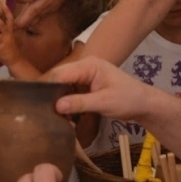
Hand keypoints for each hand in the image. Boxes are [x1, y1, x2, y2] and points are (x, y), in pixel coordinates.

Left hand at [0, 7, 21, 68]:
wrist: (15, 60)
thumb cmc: (11, 47)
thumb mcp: (10, 37)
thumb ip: (4, 30)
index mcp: (10, 31)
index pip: (10, 19)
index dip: (7, 12)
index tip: (2, 4)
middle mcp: (8, 35)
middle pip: (1, 24)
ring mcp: (4, 42)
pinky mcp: (0, 49)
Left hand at [11, 0, 81, 27]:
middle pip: (31, 12)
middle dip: (21, 20)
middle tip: (12, 26)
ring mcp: (51, 5)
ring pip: (37, 17)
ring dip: (27, 22)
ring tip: (17, 27)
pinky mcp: (54, 9)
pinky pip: (42, 16)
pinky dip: (34, 19)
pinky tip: (27, 22)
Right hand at [47, 56, 161, 121]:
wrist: (144, 104)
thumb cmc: (128, 100)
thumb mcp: (104, 103)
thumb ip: (80, 103)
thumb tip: (56, 106)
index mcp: (89, 65)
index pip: (60, 73)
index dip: (47, 87)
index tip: (36, 103)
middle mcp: (84, 66)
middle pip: (58, 78)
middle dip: (51, 95)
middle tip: (43, 112)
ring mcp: (84, 75)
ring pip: (62, 86)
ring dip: (58, 100)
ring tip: (54, 116)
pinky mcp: (85, 85)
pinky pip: (69, 92)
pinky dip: (66, 103)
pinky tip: (64, 116)